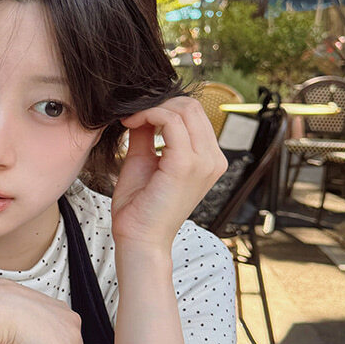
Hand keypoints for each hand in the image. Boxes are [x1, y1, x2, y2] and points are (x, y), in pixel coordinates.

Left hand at [110, 94, 223, 262]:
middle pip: (193, 106)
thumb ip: (148, 133)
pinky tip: (132, 124)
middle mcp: (213, 160)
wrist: (140, 238)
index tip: (138, 117)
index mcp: (209, 159)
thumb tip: (142, 109)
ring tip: (131, 122)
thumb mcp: (146, 160)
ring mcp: (204, 162)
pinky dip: (149, 115)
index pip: (195, 114)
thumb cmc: (141, 206)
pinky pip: (171, 121)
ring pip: (184, 109)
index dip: (165, 107)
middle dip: (160, 104)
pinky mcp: (186, 165)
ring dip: (153, 109)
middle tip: (134, 117)